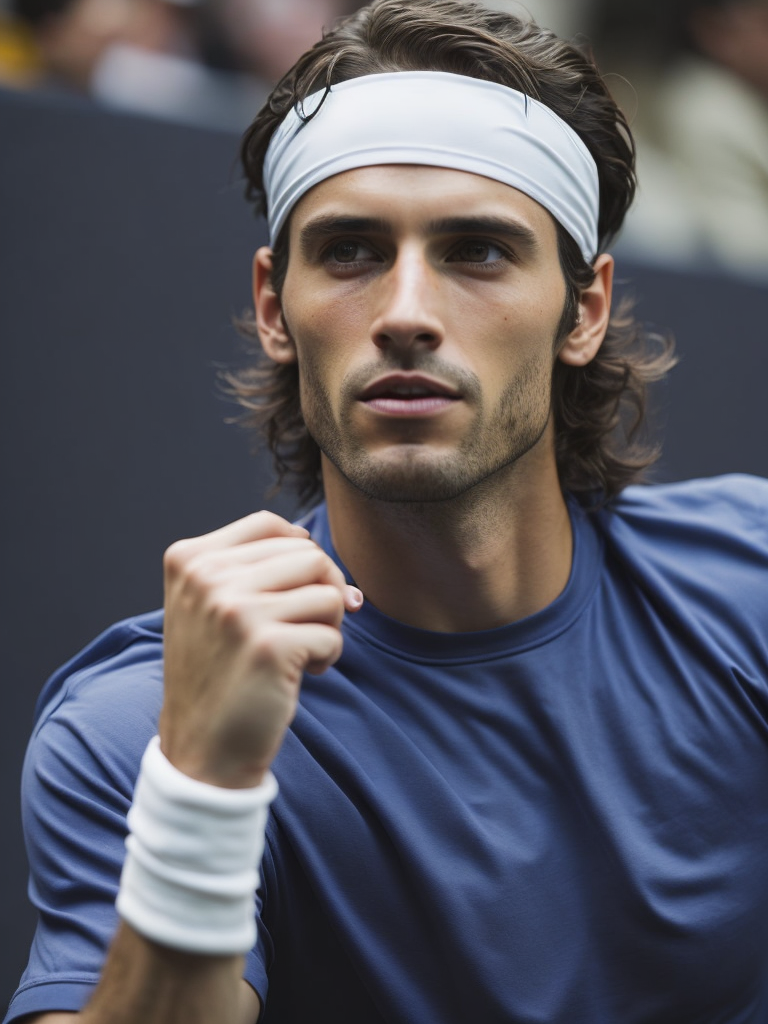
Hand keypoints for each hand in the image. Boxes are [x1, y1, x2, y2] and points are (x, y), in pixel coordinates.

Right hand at [158, 511, 361, 787]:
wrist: (201, 750)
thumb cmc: (220, 674)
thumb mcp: (214, 608)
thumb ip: (262, 573)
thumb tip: (338, 573)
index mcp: (190, 559)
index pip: (270, 525)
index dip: (301, 553)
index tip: (300, 591)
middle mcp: (208, 577)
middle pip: (308, 554)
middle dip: (323, 591)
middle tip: (305, 628)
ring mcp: (236, 610)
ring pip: (328, 591)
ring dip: (330, 625)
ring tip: (303, 650)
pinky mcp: (267, 646)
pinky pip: (332, 633)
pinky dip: (328, 655)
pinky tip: (301, 674)